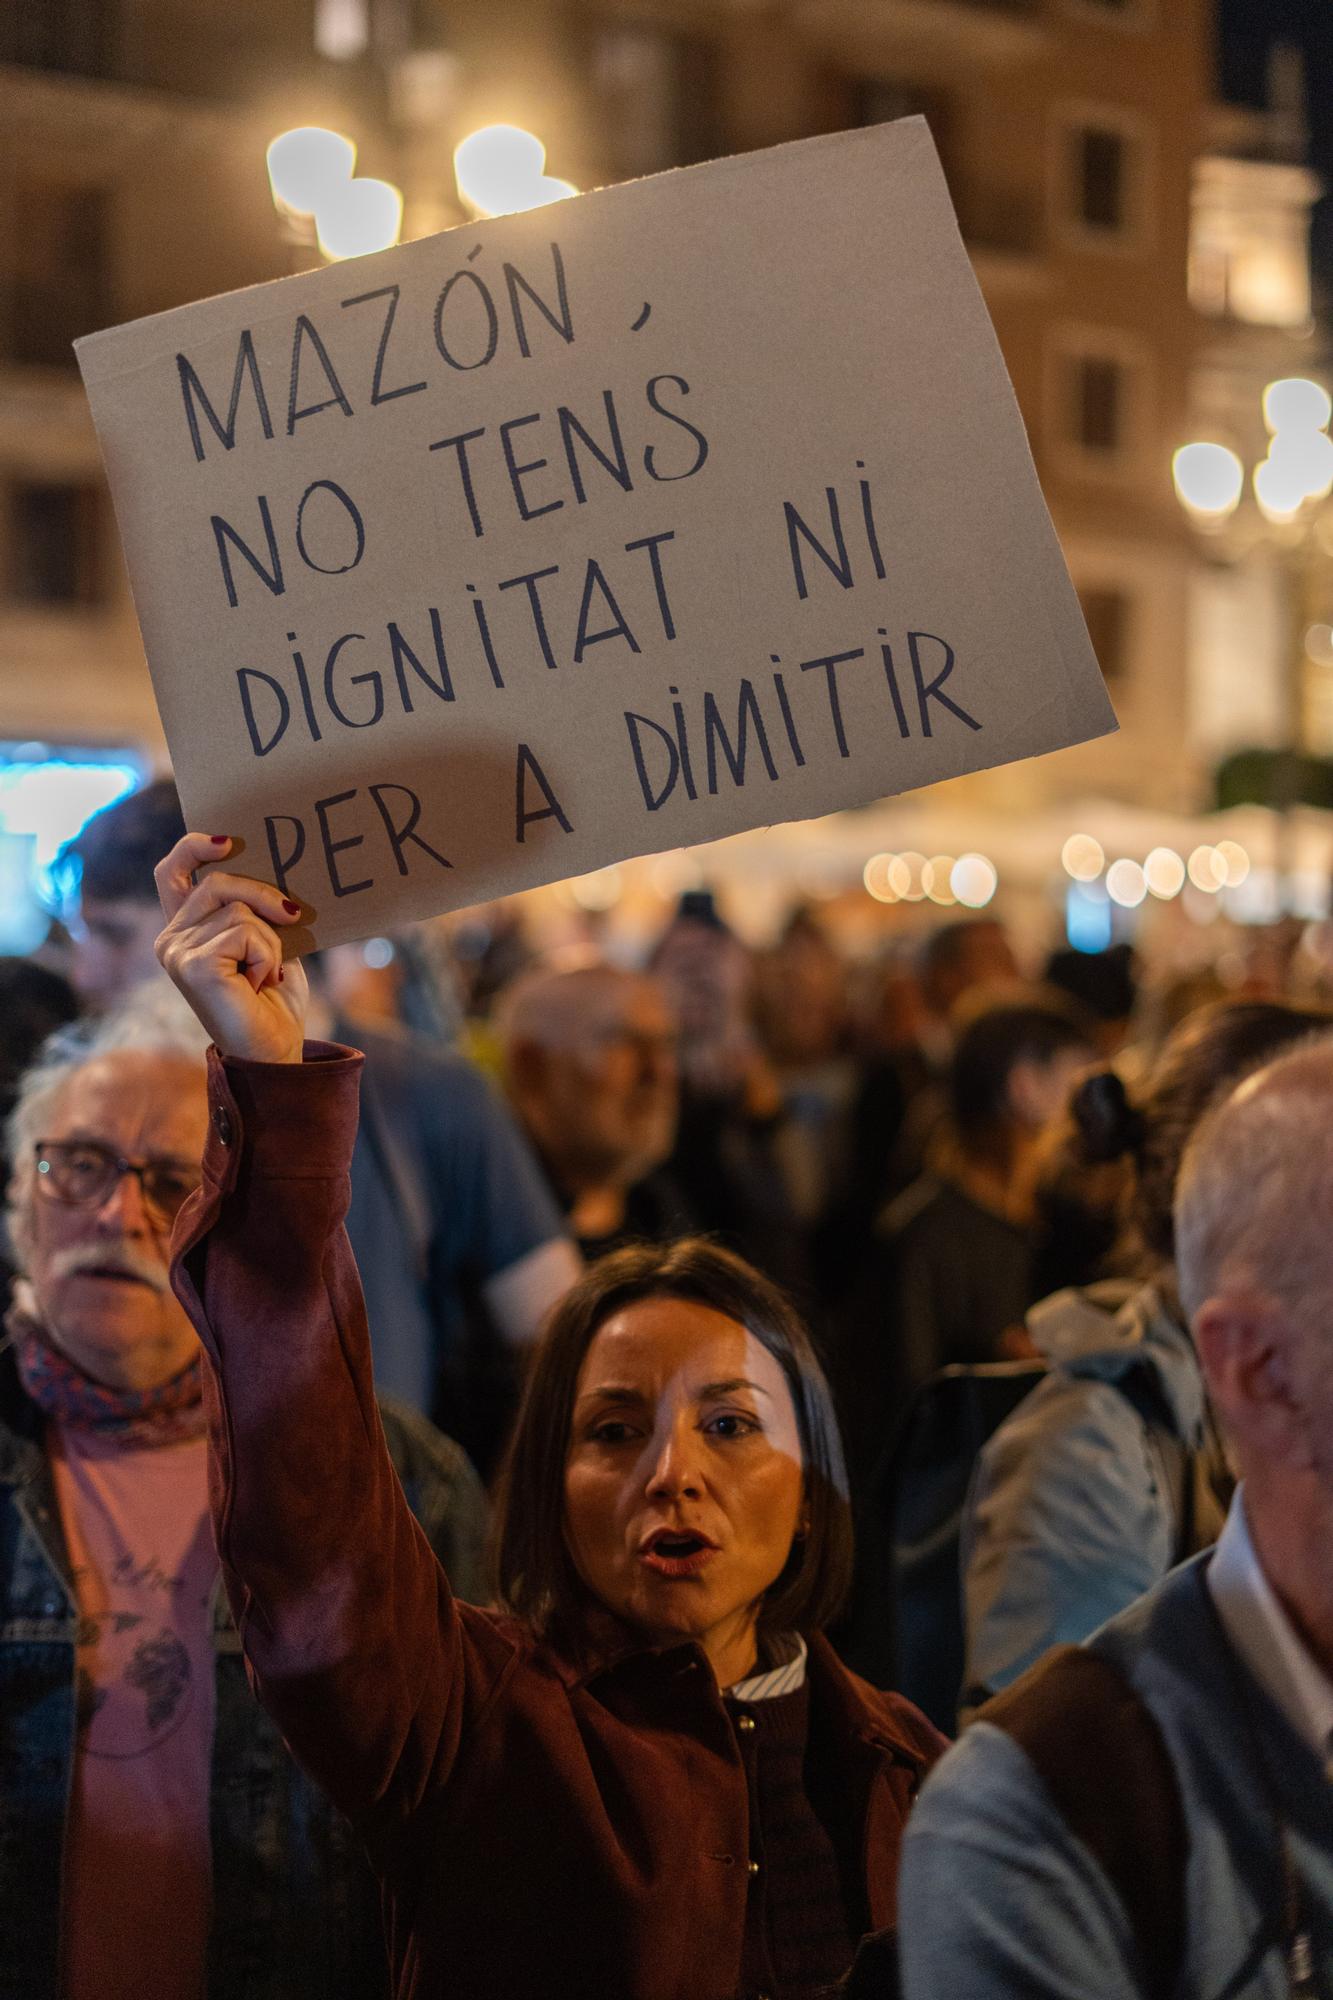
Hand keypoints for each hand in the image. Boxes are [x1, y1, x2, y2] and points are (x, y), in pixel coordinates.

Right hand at [155, 834, 306, 1062]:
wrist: (275, 1051)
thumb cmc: (273, 1001)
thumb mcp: (268, 943)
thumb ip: (256, 910)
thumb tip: (276, 868)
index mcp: (184, 931)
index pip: (172, 873)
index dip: (194, 847)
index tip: (229, 840)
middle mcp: (171, 940)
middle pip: (219, 883)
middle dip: (265, 896)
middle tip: (293, 918)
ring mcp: (177, 952)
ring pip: (240, 910)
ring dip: (271, 940)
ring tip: (268, 974)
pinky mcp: (194, 964)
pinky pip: (245, 932)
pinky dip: (268, 955)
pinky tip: (263, 982)